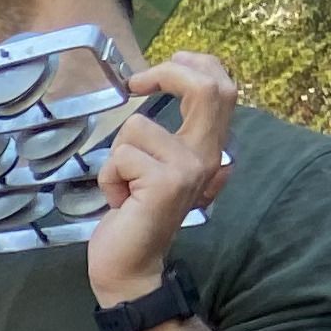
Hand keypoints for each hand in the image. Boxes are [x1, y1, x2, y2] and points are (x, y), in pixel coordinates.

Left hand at [87, 51, 233, 305]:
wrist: (129, 267)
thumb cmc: (135, 215)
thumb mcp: (156, 166)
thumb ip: (169, 132)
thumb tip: (166, 78)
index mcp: (209, 148)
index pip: (223, 88)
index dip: (196, 64)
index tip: (164, 64)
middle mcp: (208, 156)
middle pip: (206, 88)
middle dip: (167, 73)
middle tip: (136, 82)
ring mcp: (190, 169)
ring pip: (138, 126)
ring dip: (116, 155)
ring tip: (124, 187)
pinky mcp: (166, 183)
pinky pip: (121, 156)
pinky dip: (108, 178)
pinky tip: (120, 202)